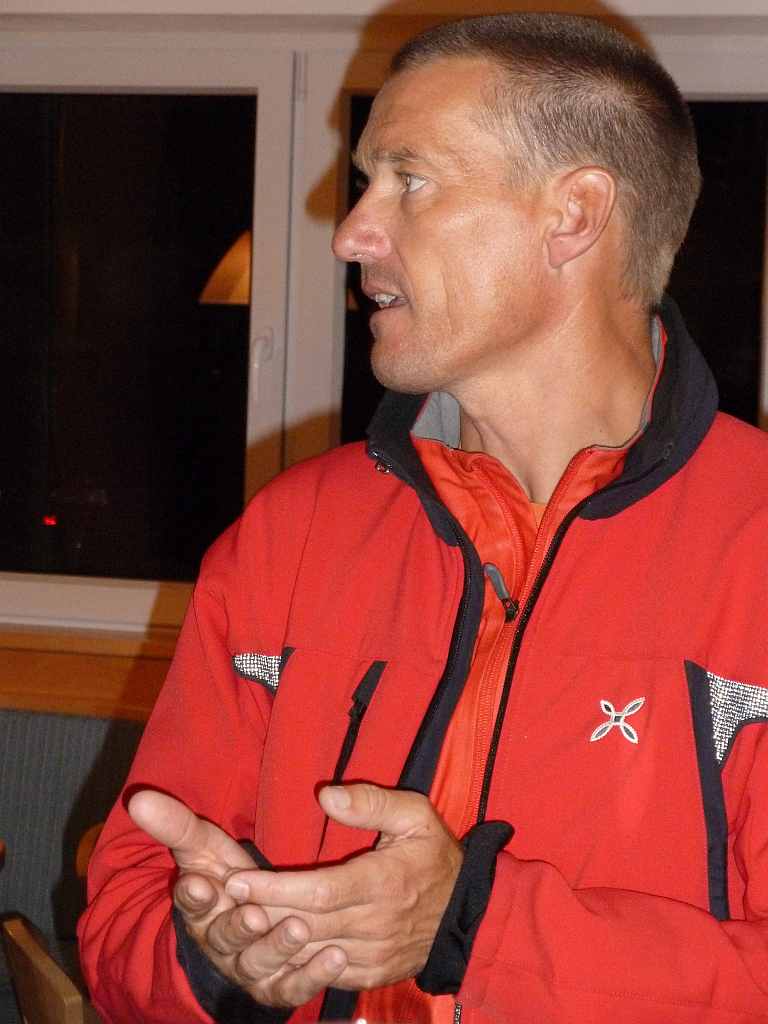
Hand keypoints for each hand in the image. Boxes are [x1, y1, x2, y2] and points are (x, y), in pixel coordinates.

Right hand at [128, 790, 346, 1007]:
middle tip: (254, 914)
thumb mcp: (201, 847)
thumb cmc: (224, 875)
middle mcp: (220, 941)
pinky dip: (314, 975)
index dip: (194, 896)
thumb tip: (138, 800)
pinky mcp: (278, 986)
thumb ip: (176, 824)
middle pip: (226, 937)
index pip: (191, 901)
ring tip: (299, 928)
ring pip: (259, 962)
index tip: (199, 884)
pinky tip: (335, 958)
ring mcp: (248, 967)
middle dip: (239, 926)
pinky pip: (293, 987)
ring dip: (278, 946)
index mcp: (199, 906)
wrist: (250, 917)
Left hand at [224, 784, 462, 990]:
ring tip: (230, 924)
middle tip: (218, 899)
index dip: (273, 889)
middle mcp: (374, 925)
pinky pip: (322, 974)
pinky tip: (264, 949)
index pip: (318, 891)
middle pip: (305, 923)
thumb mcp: (415, 815)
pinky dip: (291, 964)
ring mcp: (371, 955)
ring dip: (268, 942)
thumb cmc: (435, 856)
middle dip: (258, 913)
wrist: (467, 913)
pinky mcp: (369, 975)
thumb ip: (370, 802)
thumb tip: (325, 794)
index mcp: (383, 882)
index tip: (235, 880)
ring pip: (308, 953)